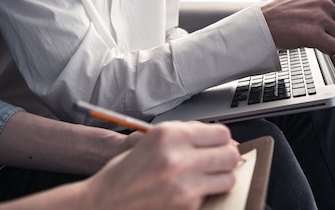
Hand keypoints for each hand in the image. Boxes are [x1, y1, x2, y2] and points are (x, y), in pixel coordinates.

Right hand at [83, 121, 239, 209]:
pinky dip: (203, 194)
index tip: (217, 144)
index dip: (221, 139)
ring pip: (228, 178)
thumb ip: (187, 134)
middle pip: (230, 154)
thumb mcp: (153, 139)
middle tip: (216, 160)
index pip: (221, 133)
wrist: (104, 201)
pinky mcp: (186, 206)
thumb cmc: (127, 170)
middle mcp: (178, 157)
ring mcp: (184, 184)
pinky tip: (187, 190)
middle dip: (226, 157)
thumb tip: (221, 138)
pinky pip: (211, 196)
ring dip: (220, 177)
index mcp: (170, 134)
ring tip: (206, 176)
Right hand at [261, 0, 334, 53]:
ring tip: (310, 34)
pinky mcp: (314, 34)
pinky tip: (311, 44)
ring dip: (330, 41)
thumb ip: (332, 7)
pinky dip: (327, 50)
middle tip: (317, 30)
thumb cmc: (283, 15)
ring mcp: (319, 17)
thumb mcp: (308, 3)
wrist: (260, 24)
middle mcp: (323, 1)